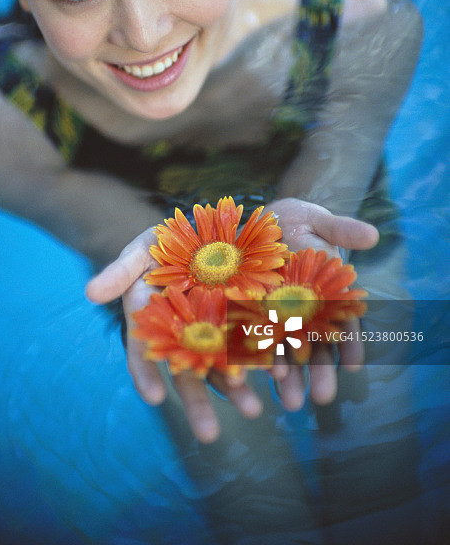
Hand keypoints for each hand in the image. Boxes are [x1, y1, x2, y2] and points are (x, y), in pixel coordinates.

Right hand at [86, 228, 263, 442]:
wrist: (203, 229)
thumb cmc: (163, 242)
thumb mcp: (140, 250)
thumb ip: (120, 271)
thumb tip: (90, 293)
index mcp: (152, 321)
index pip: (143, 352)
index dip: (146, 374)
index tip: (154, 398)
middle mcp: (181, 333)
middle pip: (186, 370)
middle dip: (197, 402)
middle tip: (209, 435)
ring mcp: (213, 328)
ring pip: (222, 364)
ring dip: (236, 388)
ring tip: (254, 410)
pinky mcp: (243, 316)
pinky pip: (253, 340)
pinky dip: (265, 357)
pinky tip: (279, 374)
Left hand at [264, 198, 376, 408]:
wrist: (262, 219)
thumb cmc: (297, 220)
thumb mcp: (320, 221)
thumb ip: (342, 230)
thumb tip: (372, 235)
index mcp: (328, 293)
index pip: (344, 323)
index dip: (350, 344)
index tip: (353, 365)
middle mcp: (305, 309)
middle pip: (315, 345)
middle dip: (319, 372)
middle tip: (321, 398)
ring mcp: (277, 314)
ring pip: (286, 350)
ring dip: (291, 377)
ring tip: (291, 402)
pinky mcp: (250, 312)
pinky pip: (253, 338)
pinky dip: (259, 359)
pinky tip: (260, 378)